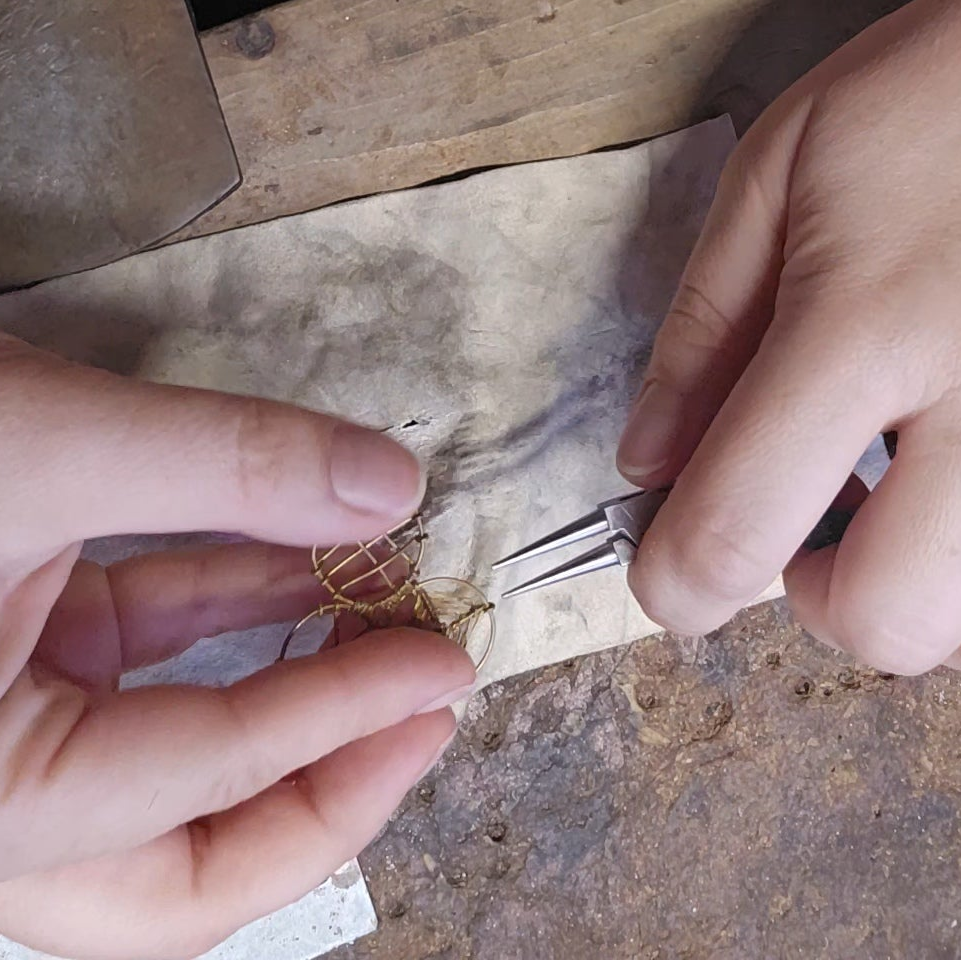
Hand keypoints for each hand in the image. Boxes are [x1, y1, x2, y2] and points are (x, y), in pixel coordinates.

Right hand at [0, 334, 474, 957]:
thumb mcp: (35, 445)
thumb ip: (222, 465)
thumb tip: (388, 482)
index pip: (210, 779)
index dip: (346, 722)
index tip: (443, 669)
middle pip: (186, 874)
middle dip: (322, 800)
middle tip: (424, 723)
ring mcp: (4, 729)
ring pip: (171, 782)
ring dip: (290, 703)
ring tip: (392, 638)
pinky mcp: (15, 651)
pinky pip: (144, 666)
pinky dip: (232, 620)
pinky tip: (311, 573)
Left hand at [617, 0, 960, 674]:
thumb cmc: (929, 97)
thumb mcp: (776, 181)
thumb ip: (702, 333)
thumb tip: (648, 463)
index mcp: (871, 326)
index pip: (739, 523)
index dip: (677, 583)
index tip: (665, 581)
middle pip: (888, 618)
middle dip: (813, 597)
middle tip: (795, 522)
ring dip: (892, 578)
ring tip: (877, 482)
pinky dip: (946, 537)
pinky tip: (933, 457)